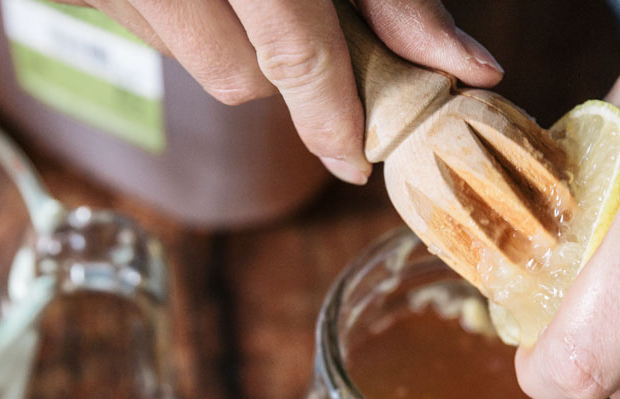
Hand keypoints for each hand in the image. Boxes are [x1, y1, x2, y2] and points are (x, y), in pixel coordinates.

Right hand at [58, 0, 502, 183]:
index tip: (353, 161)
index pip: (294, 55)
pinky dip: (188, 19)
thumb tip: (468, 69)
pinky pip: (151, 35)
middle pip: (239, 80)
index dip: (330, 118)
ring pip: (194, 62)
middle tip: (291, 11)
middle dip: (279, 65)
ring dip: (231, 40)